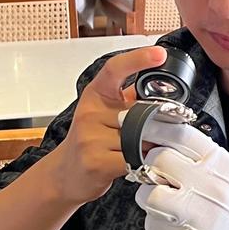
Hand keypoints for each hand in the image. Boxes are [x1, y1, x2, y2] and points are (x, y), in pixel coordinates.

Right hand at [51, 45, 167, 206]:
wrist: (65, 174)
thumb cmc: (88, 141)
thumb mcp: (103, 112)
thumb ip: (129, 99)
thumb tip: (160, 87)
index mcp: (96, 95)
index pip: (115, 69)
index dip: (138, 59)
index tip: (159, 55)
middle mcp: (90, 113)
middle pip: (139, 112)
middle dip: (157, 124)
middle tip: (163, 132)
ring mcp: (90, 138)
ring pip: (139, 137)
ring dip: (151, 146)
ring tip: (145, 150)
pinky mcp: (96, 162)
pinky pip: (133, 158)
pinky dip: (144, 162)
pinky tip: (139, 163)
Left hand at [132, 121, 228, 229]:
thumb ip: (199, 156)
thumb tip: (161, 141)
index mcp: (219, 162)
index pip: (178, 133)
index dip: (151, 126)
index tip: (137, 128)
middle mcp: (207, 184)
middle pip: (157, 160)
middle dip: (151, 167)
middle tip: (160, 177)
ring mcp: (195, 212)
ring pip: (147, 193)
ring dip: (150, 197)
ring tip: (168, 204)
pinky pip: (152, 224)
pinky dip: (158, 224)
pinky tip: (176, 224)